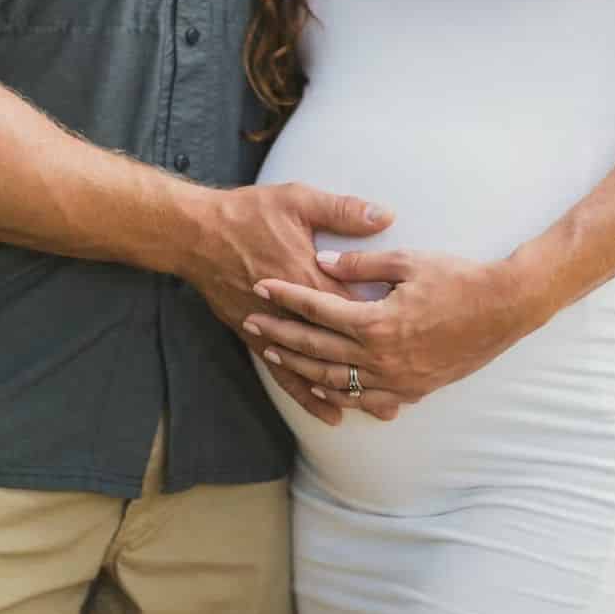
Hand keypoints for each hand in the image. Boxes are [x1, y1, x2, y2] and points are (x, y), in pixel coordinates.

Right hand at [174, 183, 399, 425]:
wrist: (195, 234)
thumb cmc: (247, 214)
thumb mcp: (299, 201)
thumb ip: (343, 211)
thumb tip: (384, 216)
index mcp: (309, 279)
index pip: (354, 309)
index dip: (386, 323)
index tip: (419, 338)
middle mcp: (293, 313)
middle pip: (342, 347)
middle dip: (379, 368)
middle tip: (414, 391)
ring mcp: (273, 329)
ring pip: (316, 368)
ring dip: (351, 391)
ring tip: (381, 412)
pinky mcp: (255, 337)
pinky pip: (285, 373)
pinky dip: (308, 393)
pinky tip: (325, 410)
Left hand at [243, 248, 556, 416]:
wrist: (505, 309)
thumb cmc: (458, 279)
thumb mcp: (408, 262)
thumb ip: (362, 265)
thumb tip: (324, 263)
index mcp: (376, 323)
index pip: (317, 310)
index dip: (286, 297)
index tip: (261, 286)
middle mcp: (381, 358)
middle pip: (315, 349)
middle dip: (279, 335)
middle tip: (250, 323)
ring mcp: (396, 379)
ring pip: (333, 379)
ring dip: (299, 367)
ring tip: (272, 355)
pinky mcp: (412, 390)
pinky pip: (365, 399)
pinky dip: (337, 392)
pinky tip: (319, 385)